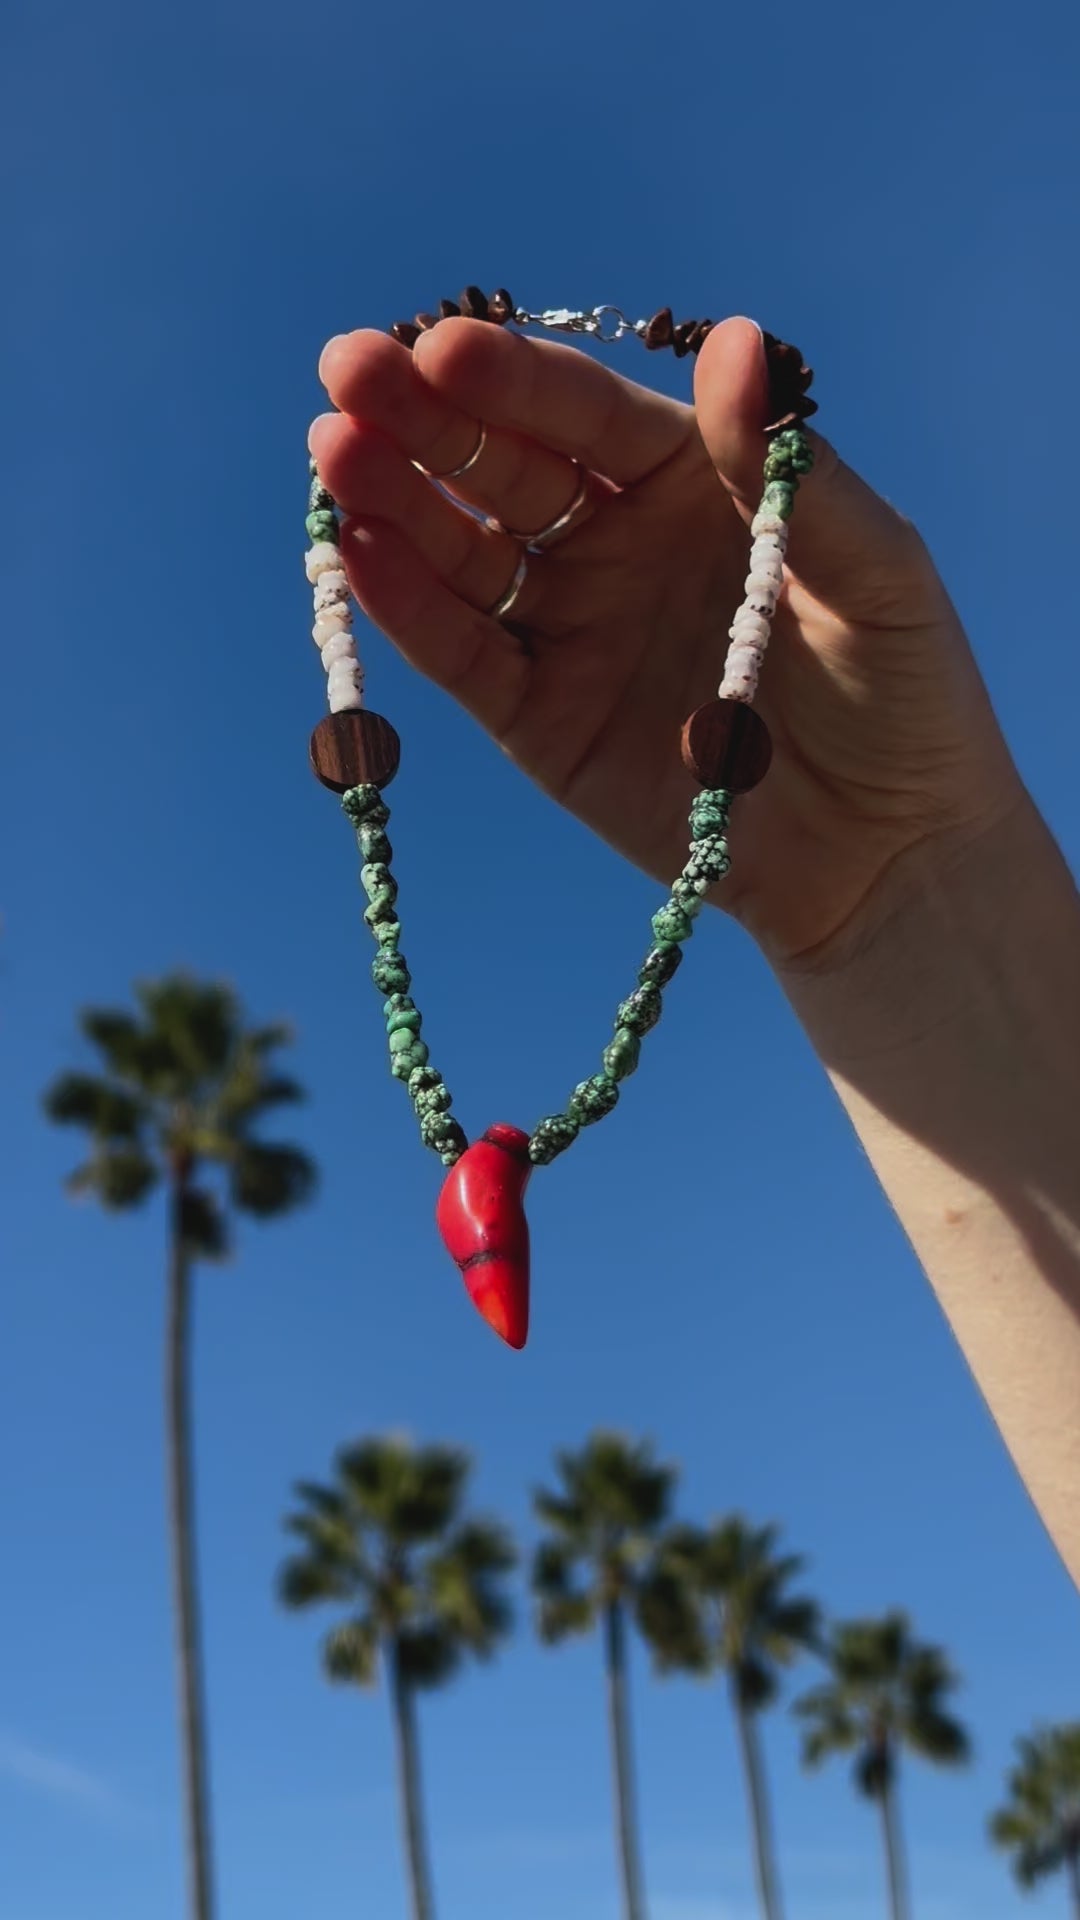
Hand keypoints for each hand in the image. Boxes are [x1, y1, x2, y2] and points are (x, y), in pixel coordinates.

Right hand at [311, 317, 1020, 965]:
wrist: (886, 852)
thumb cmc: (903, 694)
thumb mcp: (870, 568)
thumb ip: (785, 468)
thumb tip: (736, 340)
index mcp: (691, 484)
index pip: (587, 414)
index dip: (516, 380)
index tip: (443, 347)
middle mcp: (616, 544)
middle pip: (505, 468)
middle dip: (425, 418)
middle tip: (347, 369)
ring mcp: (571, 629)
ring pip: (467, 552)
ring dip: (397, 501)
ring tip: (333, 452)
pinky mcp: (540, 720)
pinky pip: (465, 655)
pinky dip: (409, 609)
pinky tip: (359, 553)